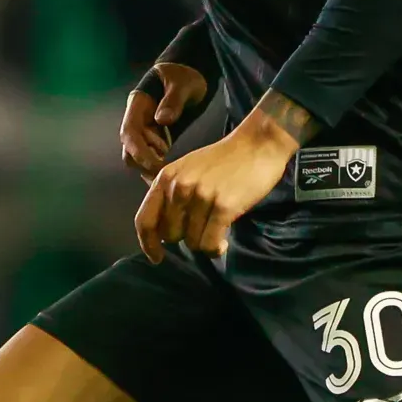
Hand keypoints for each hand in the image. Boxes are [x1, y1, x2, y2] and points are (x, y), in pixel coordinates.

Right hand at [119, 60, 212, 179]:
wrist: (190, 72)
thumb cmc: (184, 75)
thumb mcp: (182, 83)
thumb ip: (173, 100)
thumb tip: (161, 120)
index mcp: (138, 105)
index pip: (129, 132)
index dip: (139, 151)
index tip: (156, 164)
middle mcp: (138, 120)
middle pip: (130, 149)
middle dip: (144, 163)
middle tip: (166, 174)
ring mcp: (146, 129)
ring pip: (139, 156)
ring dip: (151, 167)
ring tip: (171, 174)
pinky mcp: (157, 137)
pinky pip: (152, 156)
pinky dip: (158, 166)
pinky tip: (173, 173)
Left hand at [135, 95, 311, 263]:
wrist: (256, 145)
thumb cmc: (223, 159)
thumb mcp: (186, 169)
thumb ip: (171, 193)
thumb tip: (162, 229)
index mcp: (166, 178)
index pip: (144, 219)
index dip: (147, 243)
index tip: (156, 257)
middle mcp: (179, 187)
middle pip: (170, 235)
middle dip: (185, 238)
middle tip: (201, 229)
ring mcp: (201, 197)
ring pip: (192, 242)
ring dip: (204, 243)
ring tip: (216, 232)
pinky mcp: (223, 206)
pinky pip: (210, 243)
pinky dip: (215, 248)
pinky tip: (223, 243)